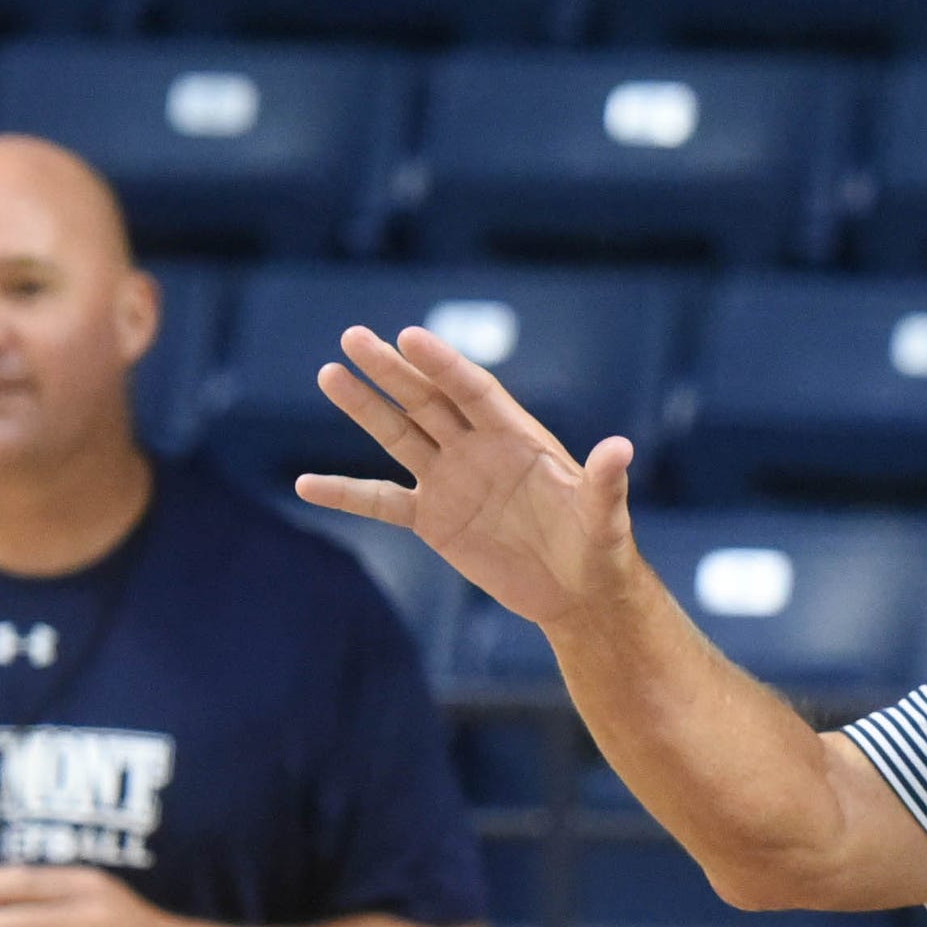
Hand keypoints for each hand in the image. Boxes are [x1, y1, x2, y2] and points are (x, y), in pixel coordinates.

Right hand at [297, 325, 638, 630]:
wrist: (577, 590)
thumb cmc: (599, 546)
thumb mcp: (605, 517)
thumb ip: (605, 483)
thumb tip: (621, 448)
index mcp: (518, 437)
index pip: (473, 391)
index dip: (443, 365)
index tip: (410, 337)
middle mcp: (478, 449)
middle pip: (427, 401)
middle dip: (392, 370)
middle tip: (353, 336)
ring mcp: (451, 480)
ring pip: (399, 435)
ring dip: (364, 409)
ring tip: (329, 374)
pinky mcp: (434, 519)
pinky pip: (382, 502)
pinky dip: (346, 493)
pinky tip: (305, 484)